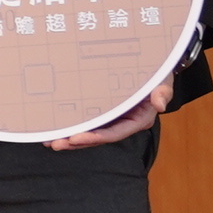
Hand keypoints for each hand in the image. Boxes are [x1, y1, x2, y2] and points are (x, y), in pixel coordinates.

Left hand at [48, 74, 175, 150]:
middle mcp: (123, 123)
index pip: (114, 133)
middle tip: (54, 143)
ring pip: (89, 132)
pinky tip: (54, 129)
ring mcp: (112, 119)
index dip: (95, 137)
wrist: (154, 68)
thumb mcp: (164, 82)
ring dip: (69, 137)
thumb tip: (160, 104)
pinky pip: (87, 121)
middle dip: (75, 142)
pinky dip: (71, 126)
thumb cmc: (159, 75)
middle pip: (97, 137)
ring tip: (48, 141)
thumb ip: (163, 92)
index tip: (75, 138)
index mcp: (138, 120)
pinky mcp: (104, 112)